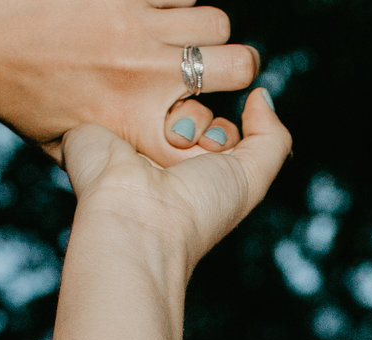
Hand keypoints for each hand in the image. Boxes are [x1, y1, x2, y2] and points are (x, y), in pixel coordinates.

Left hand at [0, 0, 260, 163]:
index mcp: (136, 123)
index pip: (221, 131)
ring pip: (215, 20)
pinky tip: (151, 12)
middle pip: (241, 63)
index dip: (230, 121)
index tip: (214, 113)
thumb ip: (124, 154)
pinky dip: (173, 2)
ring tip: (177, 34)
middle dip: (236, 64)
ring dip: (203, 28)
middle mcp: (146, 75)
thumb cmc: (23, 104)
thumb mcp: (72, 147)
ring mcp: (136, 27)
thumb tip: (176, 158)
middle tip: (215, 64)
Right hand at [59, 86, 289, 269]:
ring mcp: (131, 142)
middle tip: (189, 147)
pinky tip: (136, 128)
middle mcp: (164, 160)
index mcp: (196, 176)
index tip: (214, 152)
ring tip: (167, 140)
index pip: (220, 129)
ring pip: (164, 98)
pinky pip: (124, 89)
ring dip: (173, 115)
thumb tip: (261, 96)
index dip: (223, 133)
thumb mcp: (252, 177)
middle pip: (194, 110)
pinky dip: (135, 99)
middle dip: (199, 122)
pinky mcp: (98, 126)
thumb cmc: (196, 208)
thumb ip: (272, 138)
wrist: (136, 219)